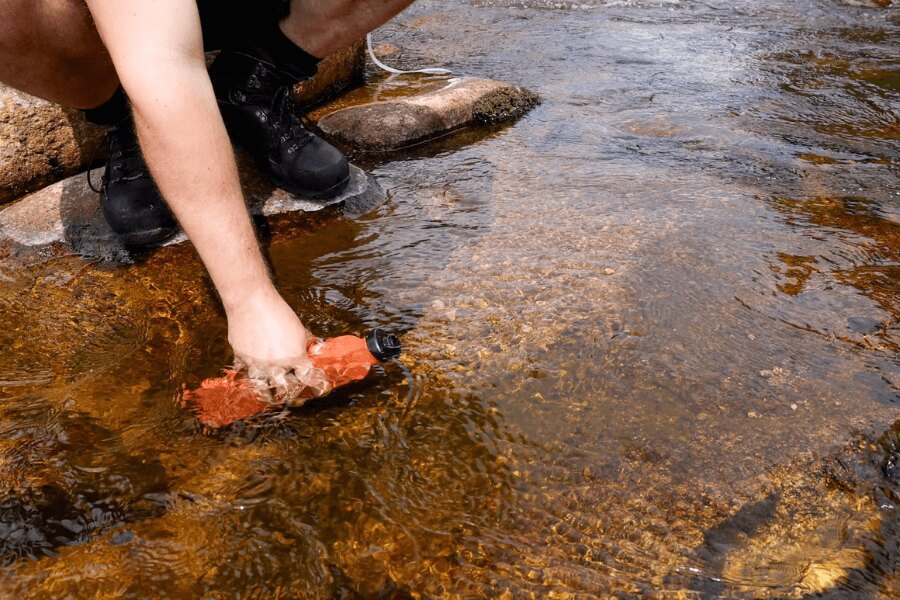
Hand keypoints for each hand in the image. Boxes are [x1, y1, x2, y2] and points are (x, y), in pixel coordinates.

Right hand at [226, 287, 332, 404]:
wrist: (251, 301)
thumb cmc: (279, 313)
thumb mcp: (300, 329)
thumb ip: (307, 343)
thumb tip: (316, 350)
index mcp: (294, 358)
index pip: (306, 379)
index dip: (313, 385)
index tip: (317, 390)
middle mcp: (276, 365)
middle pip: (284, 389)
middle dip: (288, 393)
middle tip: (290, 394)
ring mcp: (257, 364)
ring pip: (262, 387)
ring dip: (267, 390)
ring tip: (270, 394)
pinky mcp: (241, 358)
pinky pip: (244, 373)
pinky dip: (248, 374)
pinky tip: (251, 374)